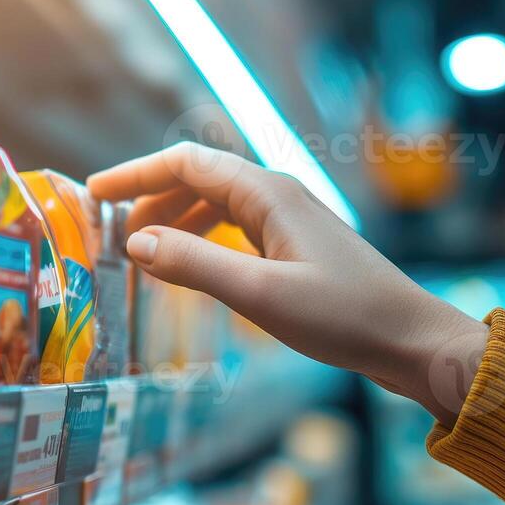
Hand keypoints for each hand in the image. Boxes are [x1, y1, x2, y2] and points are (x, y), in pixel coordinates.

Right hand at [87, 143, 488, 425]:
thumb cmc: (345, 318)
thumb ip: (196, 266)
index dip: (134, 174)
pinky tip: (196, 269)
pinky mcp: (302, 248)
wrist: (412, 340)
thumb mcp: (261, 296)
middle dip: (151, 200)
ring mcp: (293, 221)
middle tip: (113, 237)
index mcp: (268, 194)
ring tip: (146, 255)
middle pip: (200, 179)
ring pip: (220, 205)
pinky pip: (240, 230)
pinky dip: (207, 241)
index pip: (186, 163)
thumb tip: (137, 242)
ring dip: (177, 221)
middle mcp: (280, 196)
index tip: (92, 194)